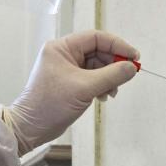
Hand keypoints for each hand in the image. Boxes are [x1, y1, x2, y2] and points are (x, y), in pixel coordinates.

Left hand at [3, 30, 139, 155]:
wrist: (31, 128)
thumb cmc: (50, 104)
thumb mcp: (85, 87)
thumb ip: (111, 75)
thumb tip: (131, 67)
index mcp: (61, 47)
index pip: (96, 38)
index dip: (117, 45)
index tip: (134, 57)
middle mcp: (63, 54)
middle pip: (98, 52)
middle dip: (114, 64)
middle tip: (126, 77)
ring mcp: (67, 69)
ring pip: (97, 66)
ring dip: (109, 77)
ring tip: (112, 92)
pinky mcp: (70, 83)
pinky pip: (92, 78)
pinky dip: (101, 85)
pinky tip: (103, 96)